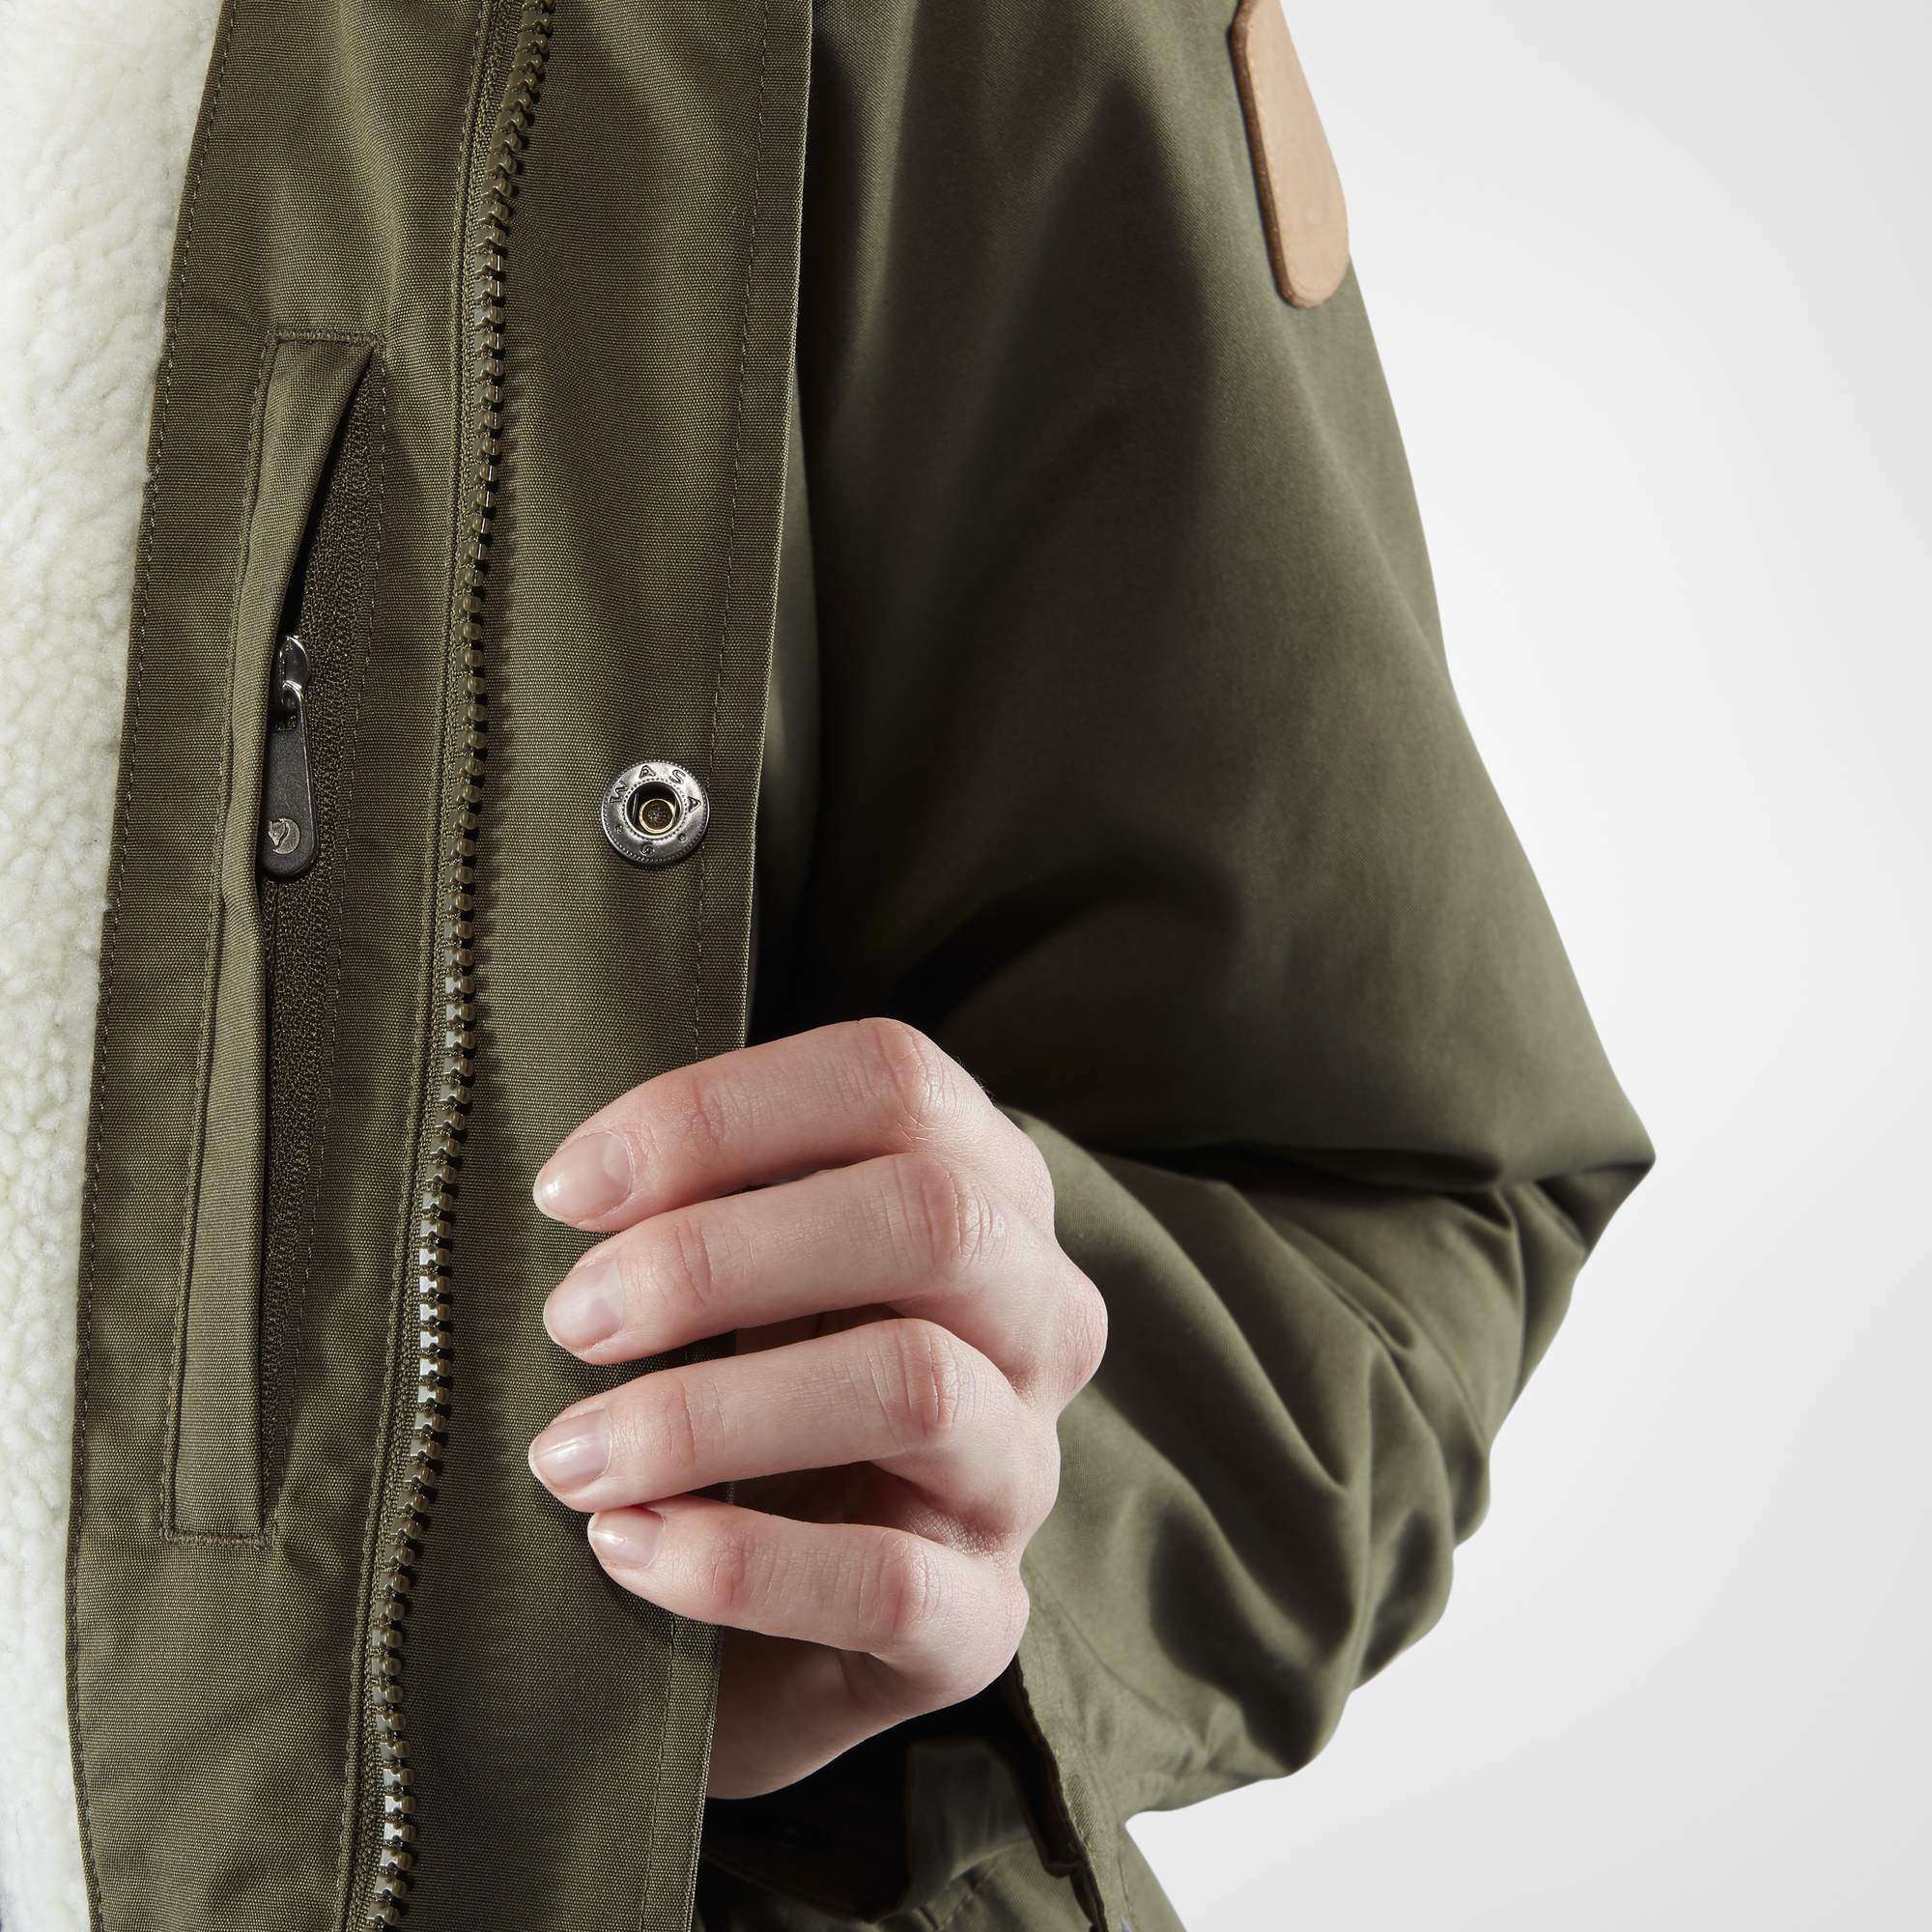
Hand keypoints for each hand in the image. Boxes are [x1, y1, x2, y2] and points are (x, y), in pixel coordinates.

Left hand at [523, 1017, 1107, 1798]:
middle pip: (930, 1216)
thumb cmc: (735, 1413)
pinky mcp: (982, 1619)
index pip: (894, 1083)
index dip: (722, 1113)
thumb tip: (574, 1183)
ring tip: (571, 1453)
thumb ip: (695, 1211)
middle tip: (571, 1319)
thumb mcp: (734, 1288)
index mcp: (982, 1192)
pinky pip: (890, 1583)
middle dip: (719, 1255)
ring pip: (915, 1388)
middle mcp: (1033, 1315)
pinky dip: (738, 1562)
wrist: (758, 1644)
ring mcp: (1022, 1469)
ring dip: (708, 1412)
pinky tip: (626, 1548)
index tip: (571, 1189)